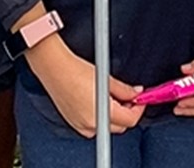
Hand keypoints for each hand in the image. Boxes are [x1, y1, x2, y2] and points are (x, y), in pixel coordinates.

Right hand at [26, 40, 142, 136]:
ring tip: (111, 97)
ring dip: (113, 116)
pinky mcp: (73, 123)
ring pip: (106, 127)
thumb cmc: (74, 70)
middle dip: (127, 112)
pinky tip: (97, 101)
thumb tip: (135, 94)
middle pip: (120, 127)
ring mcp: (80, 126)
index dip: (139, 108)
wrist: (53, 67)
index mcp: (101, 114)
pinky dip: (99, 117)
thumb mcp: (106, 78)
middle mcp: (90, 125)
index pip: (130, 120)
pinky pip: (92, 126)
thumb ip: (124, 90)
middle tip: (128, 97)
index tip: (140, 100)